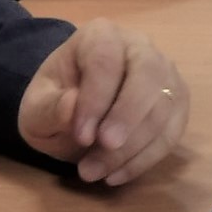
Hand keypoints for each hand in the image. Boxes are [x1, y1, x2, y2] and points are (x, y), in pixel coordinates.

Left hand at [17, 18, 189, 185]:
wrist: (71, 114)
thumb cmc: (54, 103)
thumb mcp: (35, 109)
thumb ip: (49, 107)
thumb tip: (72, 105)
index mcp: (100, 36)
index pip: (106, 60)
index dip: (96, 98)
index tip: (81, 135)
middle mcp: (139, 46)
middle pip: (147, 75)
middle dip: (128, 117)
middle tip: (105, 148)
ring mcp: (164, 73)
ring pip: (165, 105)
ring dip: (133, 146)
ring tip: (96, 173)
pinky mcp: (176, 102)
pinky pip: (173, 130)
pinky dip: (147, 158)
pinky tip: (117, 175)